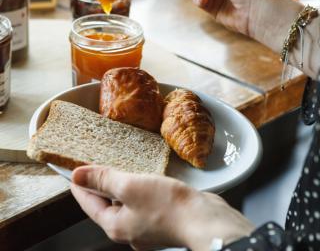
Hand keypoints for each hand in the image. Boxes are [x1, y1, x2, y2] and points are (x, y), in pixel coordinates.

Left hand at [71, 165, 253, 250]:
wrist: (205, 220)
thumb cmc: (167, 205)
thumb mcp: (130, 186)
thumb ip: (104, 179)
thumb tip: (78, 175)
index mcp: (115, 225)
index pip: (88, 203)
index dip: (79, 184)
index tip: (73, 170)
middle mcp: (128, 229)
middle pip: (105, 204)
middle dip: (99, 184)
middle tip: (95, 164)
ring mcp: (145, 226)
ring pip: (125, 202)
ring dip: (120, 185)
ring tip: (118, 166)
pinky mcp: (160, 219)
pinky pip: (141, 202)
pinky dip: (137, 188)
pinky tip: (143, 177)